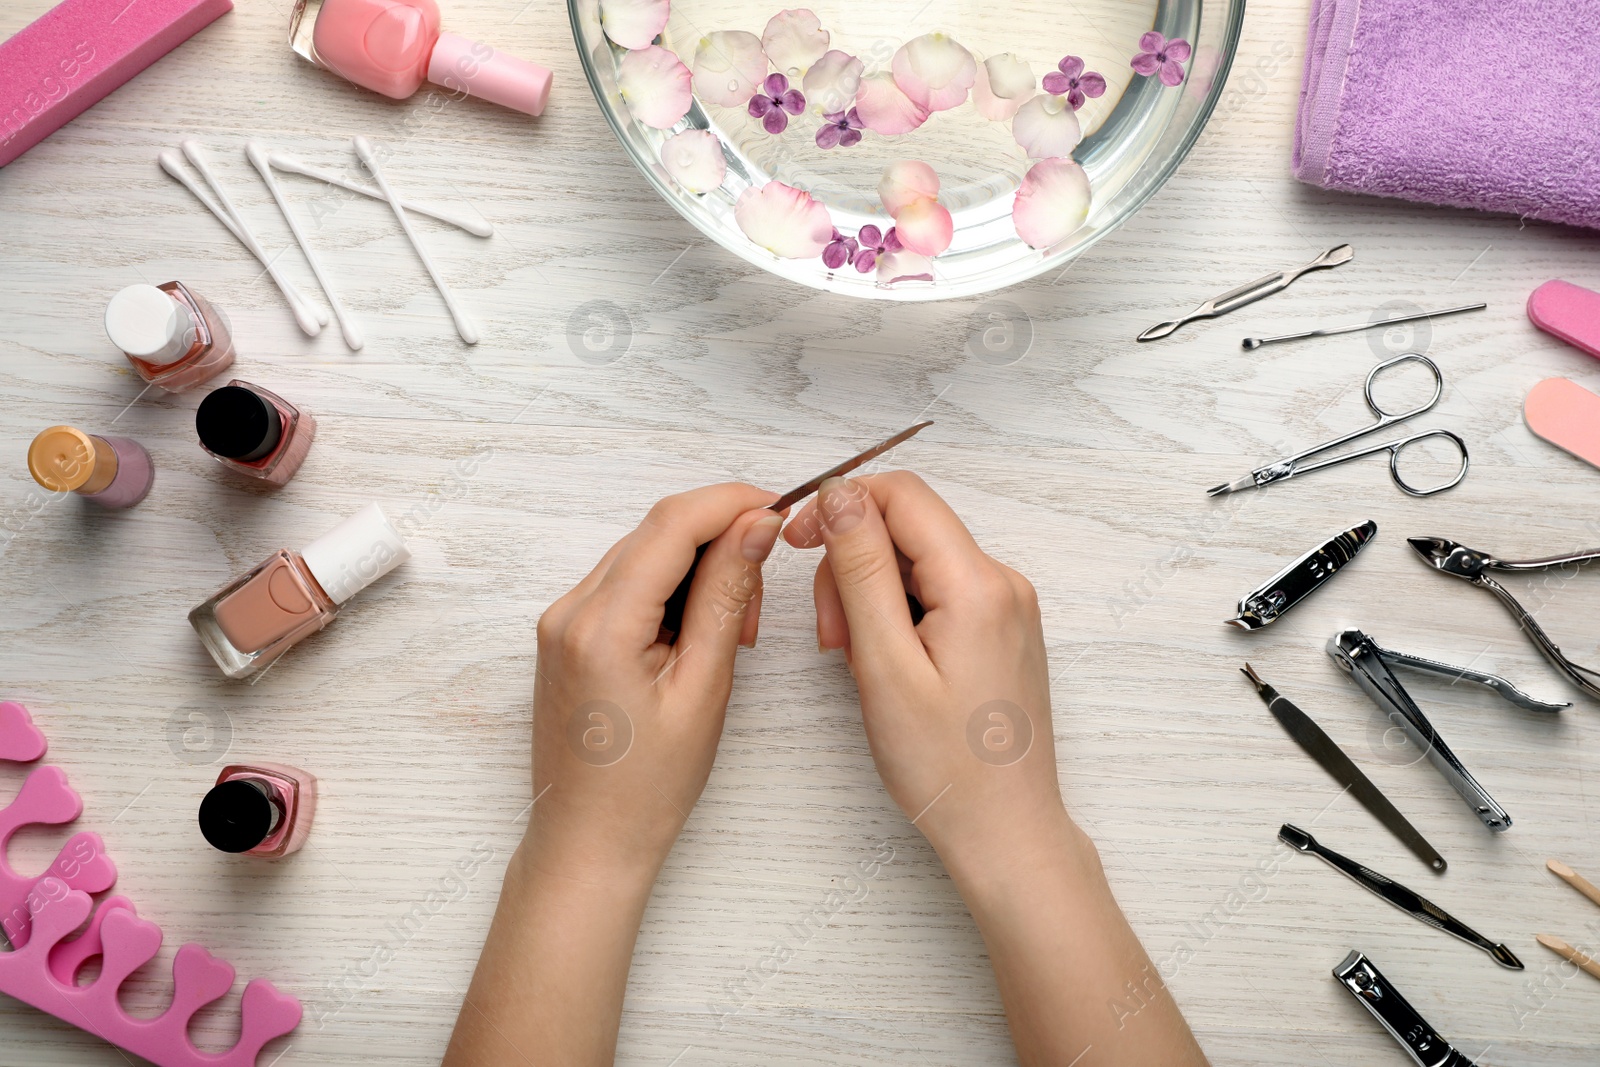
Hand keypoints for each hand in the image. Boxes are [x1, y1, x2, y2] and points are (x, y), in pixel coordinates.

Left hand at [529, 482, 782, 884]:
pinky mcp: (566, 633)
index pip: (672, 524)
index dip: (732, 503)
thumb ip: (727, 597)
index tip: (780, 508)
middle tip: (761, 593)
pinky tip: (696, 636)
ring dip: (698, 569)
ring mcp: (561, 620)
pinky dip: (671, 592)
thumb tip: (755, 525)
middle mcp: (569, 610)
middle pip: (657, 531)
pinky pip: (626, 583)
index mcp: (600, 625)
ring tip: (733, 632)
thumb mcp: (704, 688)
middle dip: (720, 540)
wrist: (589, 843)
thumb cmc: (646, 787)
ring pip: (644, 554)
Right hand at [781, 471, 1064, 866]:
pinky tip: (886, 664)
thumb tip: (841, 492)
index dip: (840, 505)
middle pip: (906, 527)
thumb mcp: (884, 664)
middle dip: (853, 564)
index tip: (796, 542)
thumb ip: (861, 570)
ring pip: (917, 561)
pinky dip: (898, 616)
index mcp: (979, 584)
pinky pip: (938, 592)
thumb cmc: (946, 768)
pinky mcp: (1001, 628)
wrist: (1005, 831)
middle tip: (832, 635)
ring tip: (857, 660)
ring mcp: (1008, 606)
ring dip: (871, 596)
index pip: (902, 494)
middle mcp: (1003, 582)